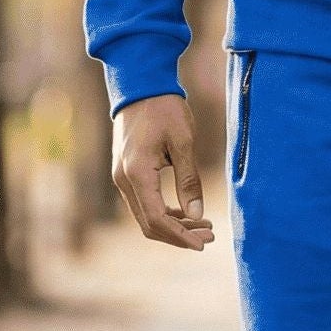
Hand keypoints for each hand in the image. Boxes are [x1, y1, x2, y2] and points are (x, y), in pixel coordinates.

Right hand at [112, 93, 215, 250]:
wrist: (140, 86)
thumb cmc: (164, 109)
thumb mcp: (184, 142)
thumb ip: (189, 180)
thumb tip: (197, 214)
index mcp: (137, 173)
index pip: (157, 219)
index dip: (180, 236)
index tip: (203, 243)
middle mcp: (123, 180)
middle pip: (149, 224)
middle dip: (179, 235)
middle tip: (209, 237)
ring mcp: (121, 177)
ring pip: (145, 216)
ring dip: (173, 226)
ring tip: (204, 226)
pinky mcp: (126, 173)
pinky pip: (144, 203)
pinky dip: (164, 212)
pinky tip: (187, 212)